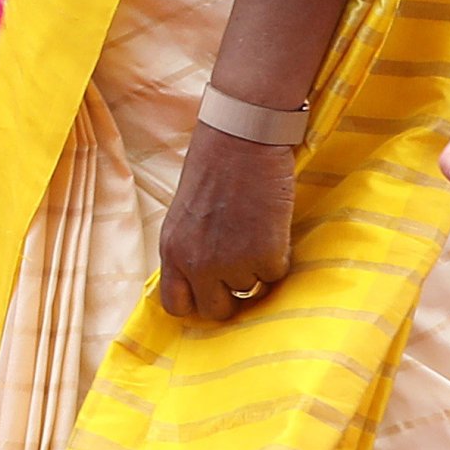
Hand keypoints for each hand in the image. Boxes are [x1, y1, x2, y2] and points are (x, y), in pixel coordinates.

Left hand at [153, 123, 295, 321]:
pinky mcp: (265, 255)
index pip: (176, 305)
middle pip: (216, 311)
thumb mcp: (186, 214)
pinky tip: (271, 227)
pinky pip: (275, 275)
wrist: (242, 139)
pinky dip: (278, 257)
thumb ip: (190, 248)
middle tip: (244, 271)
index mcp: (171, 250)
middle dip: (232, 296)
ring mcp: (231, 262)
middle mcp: (197, 263)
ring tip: (255, 231)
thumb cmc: (214, 166)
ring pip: (250, 289)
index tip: (212, 295)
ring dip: (256, 268)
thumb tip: (204, 277)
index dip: (196, 304)